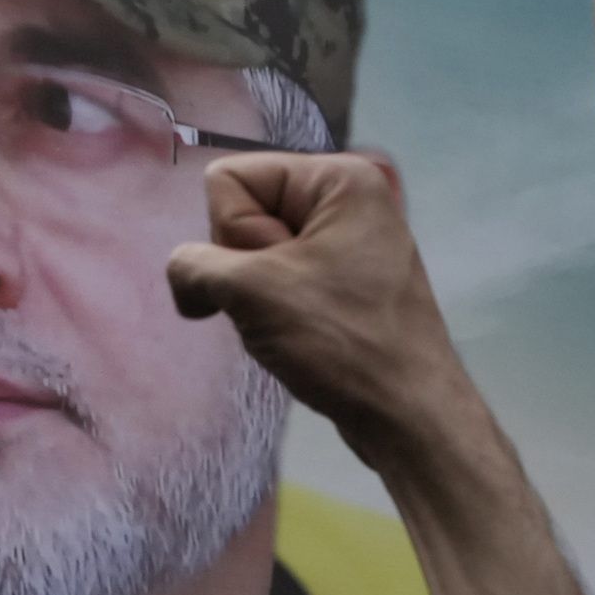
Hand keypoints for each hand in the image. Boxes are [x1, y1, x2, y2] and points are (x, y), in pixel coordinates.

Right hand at [166, 153, 481, 474]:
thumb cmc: (340, 340)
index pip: (229, 178)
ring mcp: (348, 243)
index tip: (270, 275)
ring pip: (255, 250)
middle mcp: (346, 200)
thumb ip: (192, 266)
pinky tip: (295, 334)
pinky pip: (278, 276)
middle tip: (283, 303)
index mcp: (336, 179)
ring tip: (290, 324)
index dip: (232, 232)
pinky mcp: (346, 282)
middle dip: (244, 263)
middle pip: (242, 212)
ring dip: (254, 292)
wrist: (407, 415)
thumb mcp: (248, 291)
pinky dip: (272, 306)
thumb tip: (187, 280)